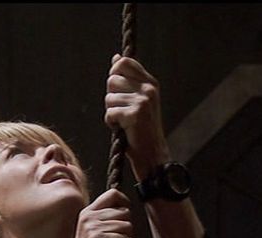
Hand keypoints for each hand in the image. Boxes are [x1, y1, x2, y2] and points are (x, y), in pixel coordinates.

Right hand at [59, 189, 132, 237]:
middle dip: (125, 226)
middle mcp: (89, 217)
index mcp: (87, 212)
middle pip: (124, 211)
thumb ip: (105, 217)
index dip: (124, 202)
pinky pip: (124, 237)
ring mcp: (93, 227)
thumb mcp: (92, 231)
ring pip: (127, 224)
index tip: (125, 214)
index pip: (113, 194)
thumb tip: (126, 207)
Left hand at [105, 54, 169, 179]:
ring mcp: (143, 102)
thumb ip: (128, 79)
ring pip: (109, 97)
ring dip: (111, 112)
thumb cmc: (142, 128)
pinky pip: (110, 113)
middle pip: (112, 80)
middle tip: (123, 111)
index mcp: (151, 83)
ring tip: (124, 122)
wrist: (152, 155)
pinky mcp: (135, 115)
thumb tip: (116, 58)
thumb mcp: (137, 99)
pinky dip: (111, 123)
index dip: (114, 74)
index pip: (124, 63)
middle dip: (111, 97)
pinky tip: (122, 129)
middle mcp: (149, 90)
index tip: (118, 90)